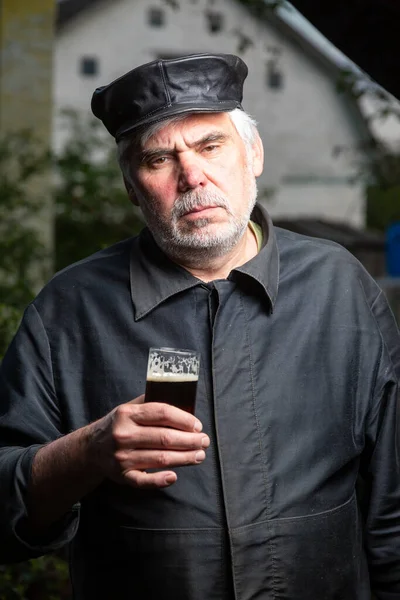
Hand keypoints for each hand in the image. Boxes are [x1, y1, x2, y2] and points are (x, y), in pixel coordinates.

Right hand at [86, 395, 209, 488]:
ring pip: (160, 458)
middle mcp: (123, 434)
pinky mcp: (122, 476)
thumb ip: (150, 403)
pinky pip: (143, 481)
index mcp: (127, 414)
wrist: (91, 449)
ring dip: (184, 458)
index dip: (183, 419)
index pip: (161, 413)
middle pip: (164, 437)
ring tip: (199, 455)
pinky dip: (159, 480)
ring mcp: (122, 457)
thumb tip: (181, 398)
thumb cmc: (118, 425)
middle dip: (189, 440)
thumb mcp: (128, 408)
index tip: (197, 425)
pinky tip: (174, 476)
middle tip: (204, 441)